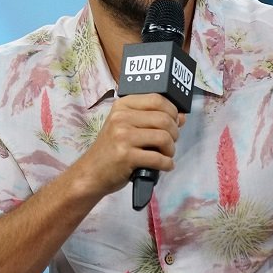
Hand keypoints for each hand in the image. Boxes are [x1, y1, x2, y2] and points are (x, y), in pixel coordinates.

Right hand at [69, 93, 184, 200]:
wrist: (91, 173)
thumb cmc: (112, 149)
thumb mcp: (127, 127)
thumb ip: (152, 119)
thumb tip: (181, 116)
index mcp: (122, 106)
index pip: (157, 99)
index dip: (172, 111)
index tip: (174, 122)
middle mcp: (121, 118)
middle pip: (164, 119)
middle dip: (174, 133)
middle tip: (170, 143)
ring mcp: (122, 137)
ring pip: (164, 138)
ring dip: (171, 150)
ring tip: (166, 155)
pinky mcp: (126, 156)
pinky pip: (158, 158)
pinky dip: (167, 164)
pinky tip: (164, 166)